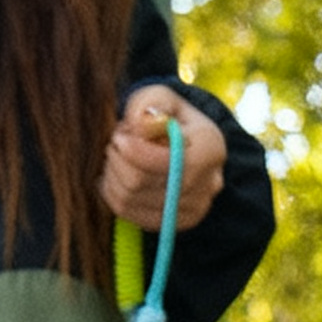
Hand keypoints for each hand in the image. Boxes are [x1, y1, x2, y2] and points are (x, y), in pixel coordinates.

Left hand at [99, 86, 226, 231]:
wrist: (184, 142)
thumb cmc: (167, 115)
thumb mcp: (160, 96)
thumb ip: (149, 104)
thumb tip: (139, 125)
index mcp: (210, 147)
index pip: (162, 161)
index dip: (132, 150)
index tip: (119, 135)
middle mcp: (208, 183)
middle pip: (140, 183)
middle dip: (117, 160)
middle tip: (114, 143)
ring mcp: (194, 209)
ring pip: (130, 200)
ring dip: (111, 176)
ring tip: (114, 157)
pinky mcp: (175, 224)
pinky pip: (129, 214)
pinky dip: (113, 194)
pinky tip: (114, 176)